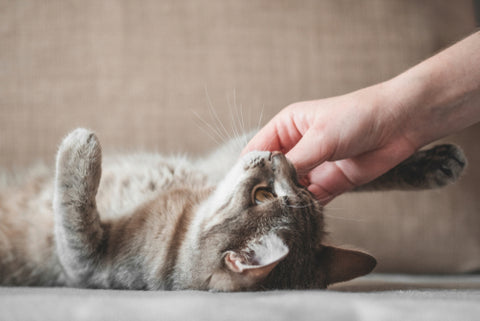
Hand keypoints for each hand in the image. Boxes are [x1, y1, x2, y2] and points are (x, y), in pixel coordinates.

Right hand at [242, 83, 416, 203]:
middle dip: (268, 190)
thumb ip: (295, 162)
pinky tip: (300, 215)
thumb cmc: (357, 116)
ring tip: (279, 215)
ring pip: (290, 190)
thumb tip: (272, 185)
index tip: (242, 191)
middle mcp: (296, 148)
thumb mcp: (321, 136)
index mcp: (286, 128)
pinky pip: (311, 200)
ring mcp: (313, 167)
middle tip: (259, 209)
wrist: (400, 124)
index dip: (249, 170)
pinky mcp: (329, 183)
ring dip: (287, 201)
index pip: (257, 152)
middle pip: (272, 174)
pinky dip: (305, 208)